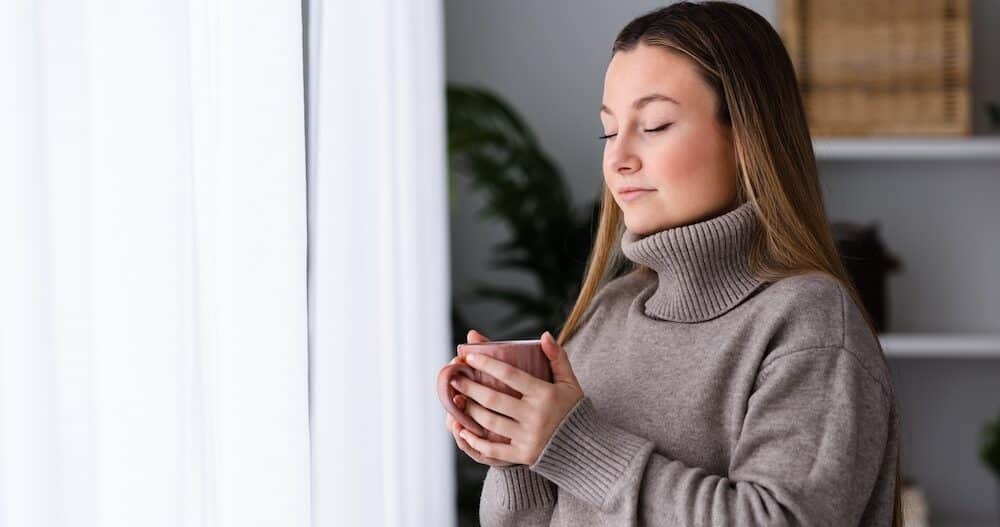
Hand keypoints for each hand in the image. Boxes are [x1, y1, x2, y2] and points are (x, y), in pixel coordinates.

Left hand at [451, 330, 583, 466]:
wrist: (585, 448)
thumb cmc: (573, 410)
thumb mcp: (570, 382)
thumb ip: (557, 358)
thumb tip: (545, 335)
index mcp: (545, 395)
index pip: (511, 375)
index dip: (488, 364)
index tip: (469, 356)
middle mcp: (535, 416)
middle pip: (494, 399)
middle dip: (470, 387)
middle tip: (453, 378)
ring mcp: (528, 437)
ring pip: (490, 422)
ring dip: (469, 410)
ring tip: (456, 400)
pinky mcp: (523, 455)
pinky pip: (494, 449)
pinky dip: (475, 441)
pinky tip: (462, 431)